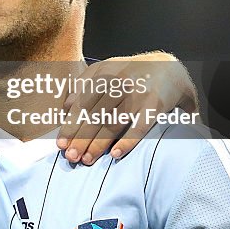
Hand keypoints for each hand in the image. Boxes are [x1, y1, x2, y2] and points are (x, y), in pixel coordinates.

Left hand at [56, 54, 196, 164]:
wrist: (169, 68)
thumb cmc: (130, 73)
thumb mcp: (107, 70)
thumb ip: (84, 84)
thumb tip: (66, 106)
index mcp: (105, 74)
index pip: (83, 104)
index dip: (71, 125)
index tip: (60, 143)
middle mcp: (119, 83)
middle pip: (95, 115)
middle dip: (81, 138)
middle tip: (70, 156)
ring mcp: (138, 94)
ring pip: (114, 123)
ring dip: (98, 144)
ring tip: (87, 160)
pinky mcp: (155, 105)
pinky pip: (139, 127)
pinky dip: (127, 141)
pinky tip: (115, 155)